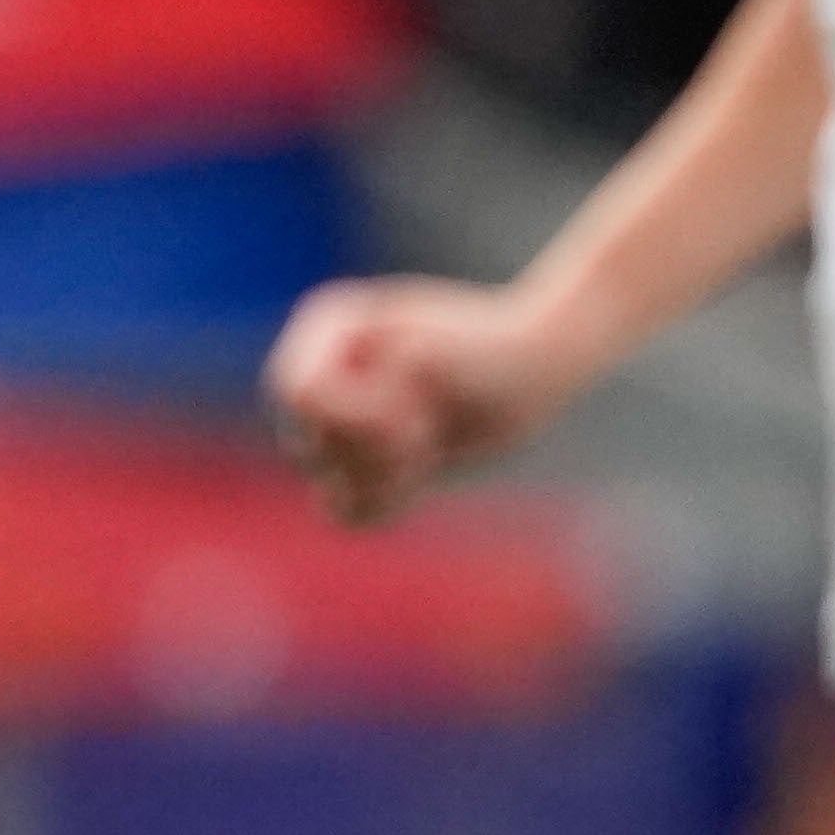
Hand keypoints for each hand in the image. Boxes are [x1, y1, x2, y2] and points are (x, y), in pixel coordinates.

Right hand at [259, 275, 571, 524]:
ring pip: (324, 481)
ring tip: (431, 446)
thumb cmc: (498, 352)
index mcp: (330, 325)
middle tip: (432, 424)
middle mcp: (320, 367)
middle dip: (378, 448)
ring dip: (386, 476)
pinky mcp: (358, 458)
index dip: (356, 418)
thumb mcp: (444, 357)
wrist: (533, 369)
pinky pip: (346, 510)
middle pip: (306, 444)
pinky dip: (386, 501)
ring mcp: (334, 415)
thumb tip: (351, 387)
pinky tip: (425, 470)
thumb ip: (391, 373)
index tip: (418, 409)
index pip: (300, 393)